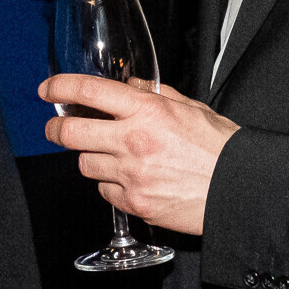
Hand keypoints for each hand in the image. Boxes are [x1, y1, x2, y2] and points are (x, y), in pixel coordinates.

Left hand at [39, 73, 237, 237]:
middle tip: (55, 128)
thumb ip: (156, 94)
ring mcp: (131, 175)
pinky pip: (104, 192)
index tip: (48, 89)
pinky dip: (110, 185)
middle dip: (56, 129)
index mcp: (148, 111)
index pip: (90, 91)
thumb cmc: (222, 148)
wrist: (240, 189)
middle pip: (71, 133)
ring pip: (85, 164)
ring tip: (108, 155)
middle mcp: (133, 141)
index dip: (61, 87)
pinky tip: (127, 179)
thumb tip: (130, 86)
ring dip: (91, 158)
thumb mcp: (192, 108)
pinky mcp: (135, 203)